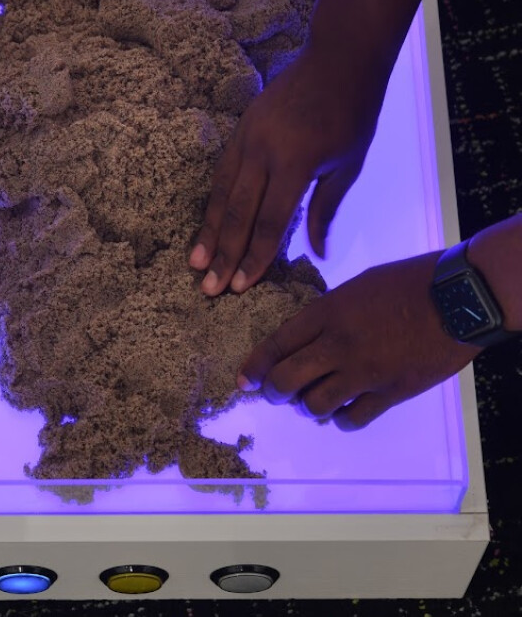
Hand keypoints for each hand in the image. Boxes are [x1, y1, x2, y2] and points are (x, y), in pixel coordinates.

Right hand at [189, 46, 384, 296]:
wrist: (338, 56)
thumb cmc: (353, 112)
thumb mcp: (348, 164)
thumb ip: (325, 210)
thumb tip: (317, 254)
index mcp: (296, 161)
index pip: (270, 221)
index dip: (255, 257)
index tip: (241, 286)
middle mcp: (263, 151)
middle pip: (238, 213)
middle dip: (224, 254)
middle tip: (208, 289)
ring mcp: (247, 138)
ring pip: (222, 193)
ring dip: (209, 231)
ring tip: (196, 262)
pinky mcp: (240, 130)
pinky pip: (221, 173)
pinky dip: (214, 202)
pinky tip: (208, 224)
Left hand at [237, 252, 478, 429]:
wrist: (458, 298)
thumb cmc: (408, 282)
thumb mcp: (356, 286)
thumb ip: (328, 313)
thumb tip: (309, 336)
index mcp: (326, 313)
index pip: (277, 344)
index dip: (256, 365)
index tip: (244, 380)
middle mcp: (338, 345)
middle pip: (287, 380)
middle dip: (274, 391)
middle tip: (275, 393)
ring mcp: (364, 372)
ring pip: (315, 405)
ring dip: (308, 405)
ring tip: (313, 400)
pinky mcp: (391, 392)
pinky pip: (352, 418)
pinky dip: (341, 419)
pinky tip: (342, 411)